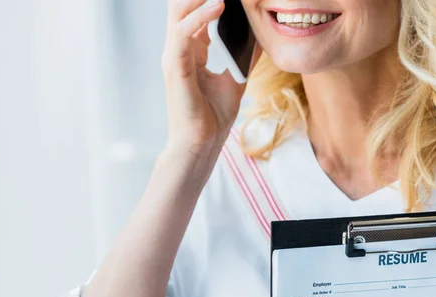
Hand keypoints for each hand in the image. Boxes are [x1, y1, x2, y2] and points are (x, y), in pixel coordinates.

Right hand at [162, 0, 254, 151]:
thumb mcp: (236, 79)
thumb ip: (245, 56)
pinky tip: (219, 5)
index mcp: (192, 50)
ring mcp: (175, 57)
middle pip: (182, 5)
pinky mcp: (175, 67)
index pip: (196, 11)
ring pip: (179, 11)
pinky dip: (200, 16)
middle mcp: (179, 49)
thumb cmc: (214, 117)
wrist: (201, 143)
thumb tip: (260, 36)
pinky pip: (182, 33)